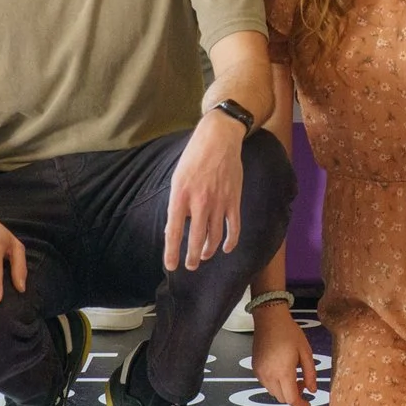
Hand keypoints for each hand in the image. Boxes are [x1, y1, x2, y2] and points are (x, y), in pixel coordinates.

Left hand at [164, 112, 248, 271]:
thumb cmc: (194, 158)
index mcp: (180, 195)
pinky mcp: (234, 200)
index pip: (174, 231)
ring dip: (208, 250)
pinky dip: (230, 241)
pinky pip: (234, 227)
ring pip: (214, 236)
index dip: (172, 252)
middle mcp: (199, 201)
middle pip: (196, 239)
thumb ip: (176, 205)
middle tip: (190, 266)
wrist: (219, 139)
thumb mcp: (177, 179)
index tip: (171, 266)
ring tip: (203, 256)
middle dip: (192, 257)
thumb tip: (173, 230)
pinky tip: (225, 248)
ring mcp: (219, 202)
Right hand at [251, 305, 318, 405]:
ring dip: (284, 390)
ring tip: (293, 375)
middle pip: (281, 398)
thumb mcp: (305, 352)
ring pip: (273, 392)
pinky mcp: (254, 368)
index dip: (300, 405)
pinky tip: (281, 370)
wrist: (269, 319)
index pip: (291, 398)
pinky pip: (266, 384)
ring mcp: (259, 373)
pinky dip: (275, 384)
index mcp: (283, 372)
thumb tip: (312, 391)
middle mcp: (269, 376)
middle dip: (293, 396)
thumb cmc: (290, 333)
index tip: (308, 405)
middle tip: (303, 383)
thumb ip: (310, 373)